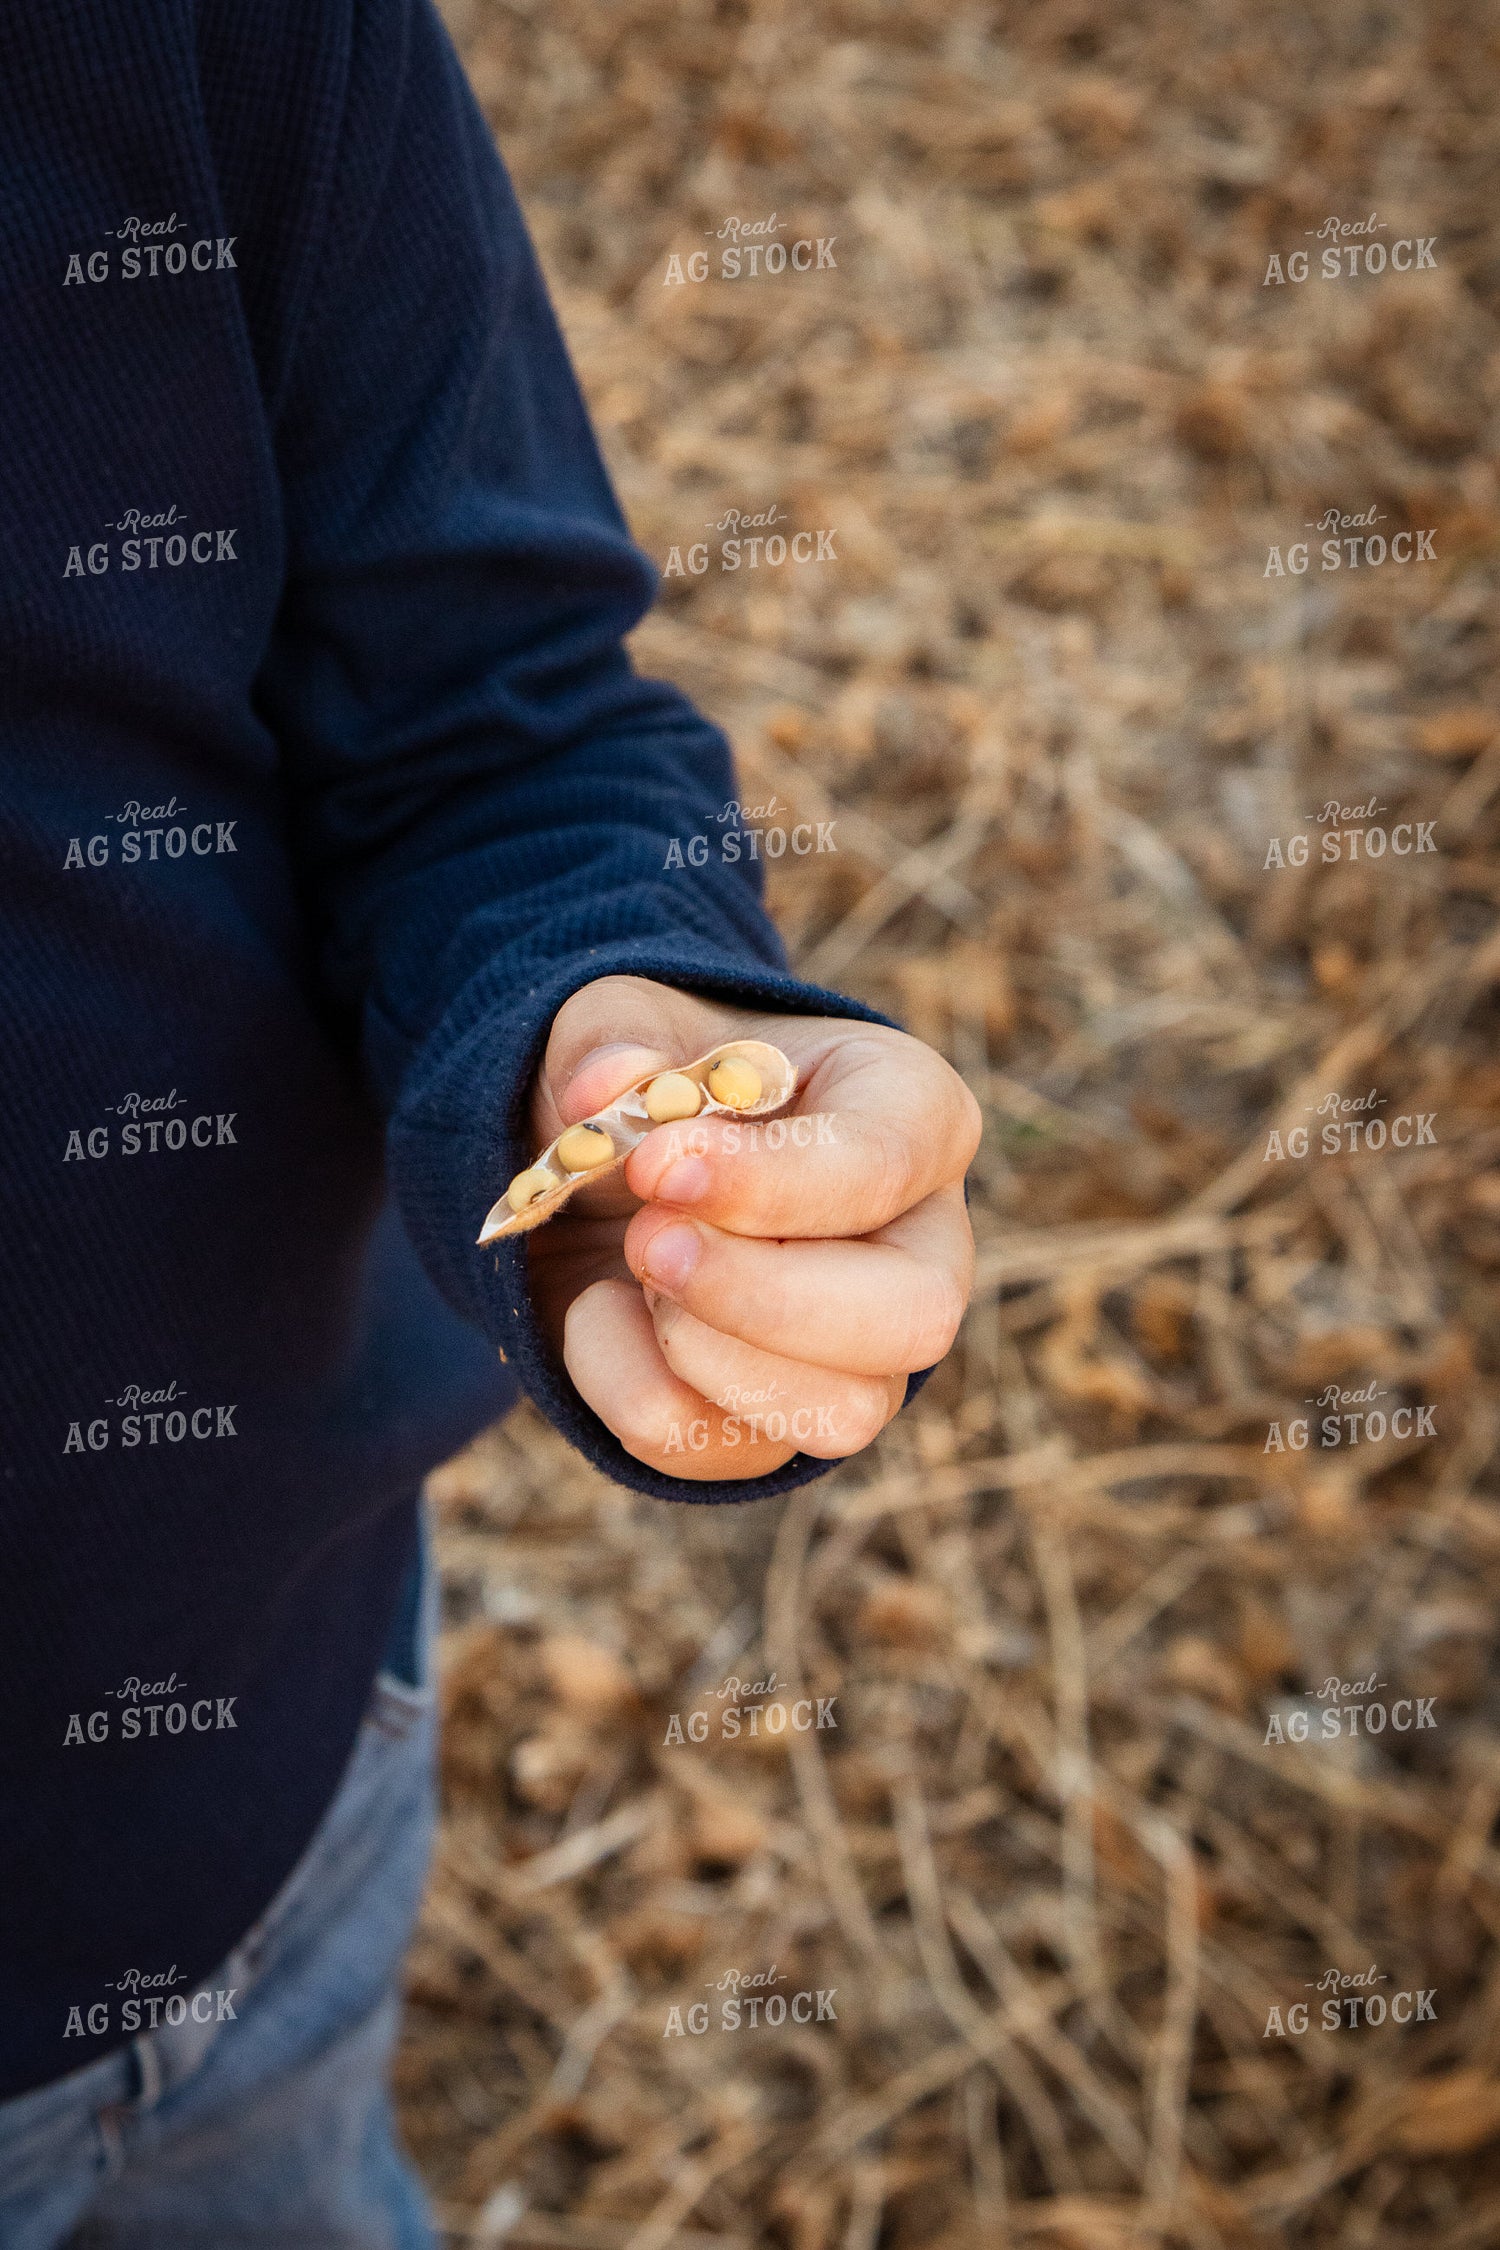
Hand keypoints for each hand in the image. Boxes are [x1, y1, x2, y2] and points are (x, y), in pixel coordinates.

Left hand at [521, 976, 979, 1481]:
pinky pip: (725, 1452)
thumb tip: (606, 1085)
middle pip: (915, 1317)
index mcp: (913, 1113)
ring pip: (841, 1413)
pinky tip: (601, 1310)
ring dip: (700, 1350)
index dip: (768, 1182)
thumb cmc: (663, 1081)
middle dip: (759, 1295)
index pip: (885, 1166)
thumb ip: (612, 1040)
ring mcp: (871, 1352)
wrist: (620, 1173)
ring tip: (634, 1264)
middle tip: (646, 1241)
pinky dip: (628, 1386)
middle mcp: (925, 1246)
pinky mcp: (790, 1423)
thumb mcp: (624, 1020)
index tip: (655, 1166)